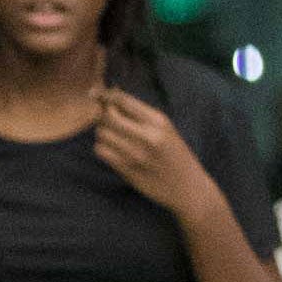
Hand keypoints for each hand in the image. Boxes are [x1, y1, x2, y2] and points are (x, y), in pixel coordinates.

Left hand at [90, 89, 208, 216]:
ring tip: (113, 137)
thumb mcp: (166, 130)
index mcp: (159, 121)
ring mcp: (135, 154)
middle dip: (102, 115)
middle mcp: (147, 135)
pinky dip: (102, 148)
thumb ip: (142, 116)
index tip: (94, 93)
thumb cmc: (175, 156)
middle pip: (108, 116)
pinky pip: (101, 151)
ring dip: (102, 133)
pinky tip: (112, 150)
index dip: (105, 95)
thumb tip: (112, 99)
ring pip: (101, 133)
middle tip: (106, 119)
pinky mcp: (126, 169)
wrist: (187, 188)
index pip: (124, 101)